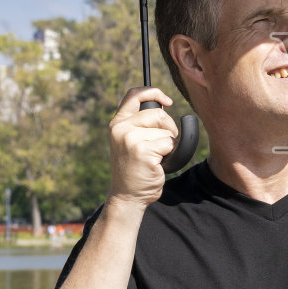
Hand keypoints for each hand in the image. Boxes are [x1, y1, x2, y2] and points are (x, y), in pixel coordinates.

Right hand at [107, 86, 178, 205]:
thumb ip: (140, 123)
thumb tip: (163, 104)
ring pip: (166, 131)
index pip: (134, 95)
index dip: (154, 92)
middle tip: (162, 146)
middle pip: (158, 114)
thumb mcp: (130, 140)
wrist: (128, 195)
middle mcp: (121, 129)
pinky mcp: (143, 151)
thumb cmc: (135, 168)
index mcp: (117, 124)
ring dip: (168, 145)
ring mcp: (131, 140)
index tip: (167, 101)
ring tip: (155, 158)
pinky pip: (169, 144)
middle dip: (169, 128)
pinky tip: (156, 165)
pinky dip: (170, 155)